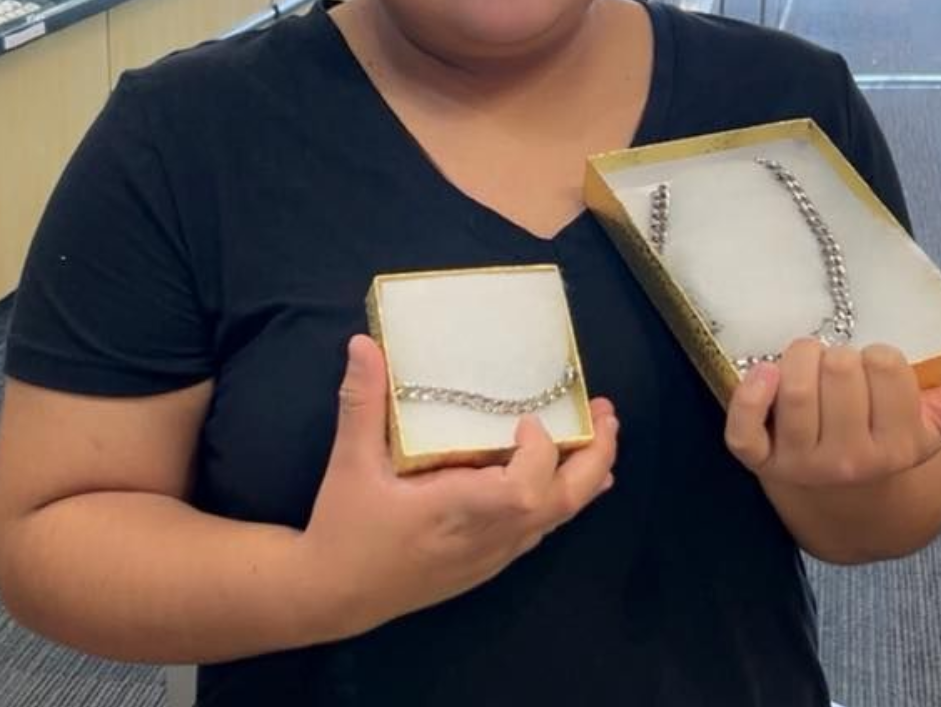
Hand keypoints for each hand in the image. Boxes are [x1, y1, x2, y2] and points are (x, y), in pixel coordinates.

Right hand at [302, 335, 617, 636]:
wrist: (333, 597)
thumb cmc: (345, 529)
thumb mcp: (350, 463)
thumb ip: (362, 402)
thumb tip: (364, 343)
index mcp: (460, 511)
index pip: (526, 487)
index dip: (541, 451)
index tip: (528, 418)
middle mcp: (488, 537)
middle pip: (562, 503)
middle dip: (595, 458)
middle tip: (607, 414)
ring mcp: (492, 555)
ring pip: (557, 520)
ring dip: (585, 477)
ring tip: (600, 436)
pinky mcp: (487, 564)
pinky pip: (540, 530)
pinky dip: (562, 499)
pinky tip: (565, 479)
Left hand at [724, 338, 940, 487]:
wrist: (842, 504)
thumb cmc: (885, 442)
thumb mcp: (934, 426)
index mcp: (898, 445)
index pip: (884, 365)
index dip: (879, 358)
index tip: (877, 375)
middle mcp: (850, 459)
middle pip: (838, 368)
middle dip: (839, 355)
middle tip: (839, 371)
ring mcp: (801, 463)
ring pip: (794, 387)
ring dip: (798, 360)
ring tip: (807, 365)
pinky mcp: (758, 462)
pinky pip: (743, 425)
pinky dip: (748, 394)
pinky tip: (763, 375)